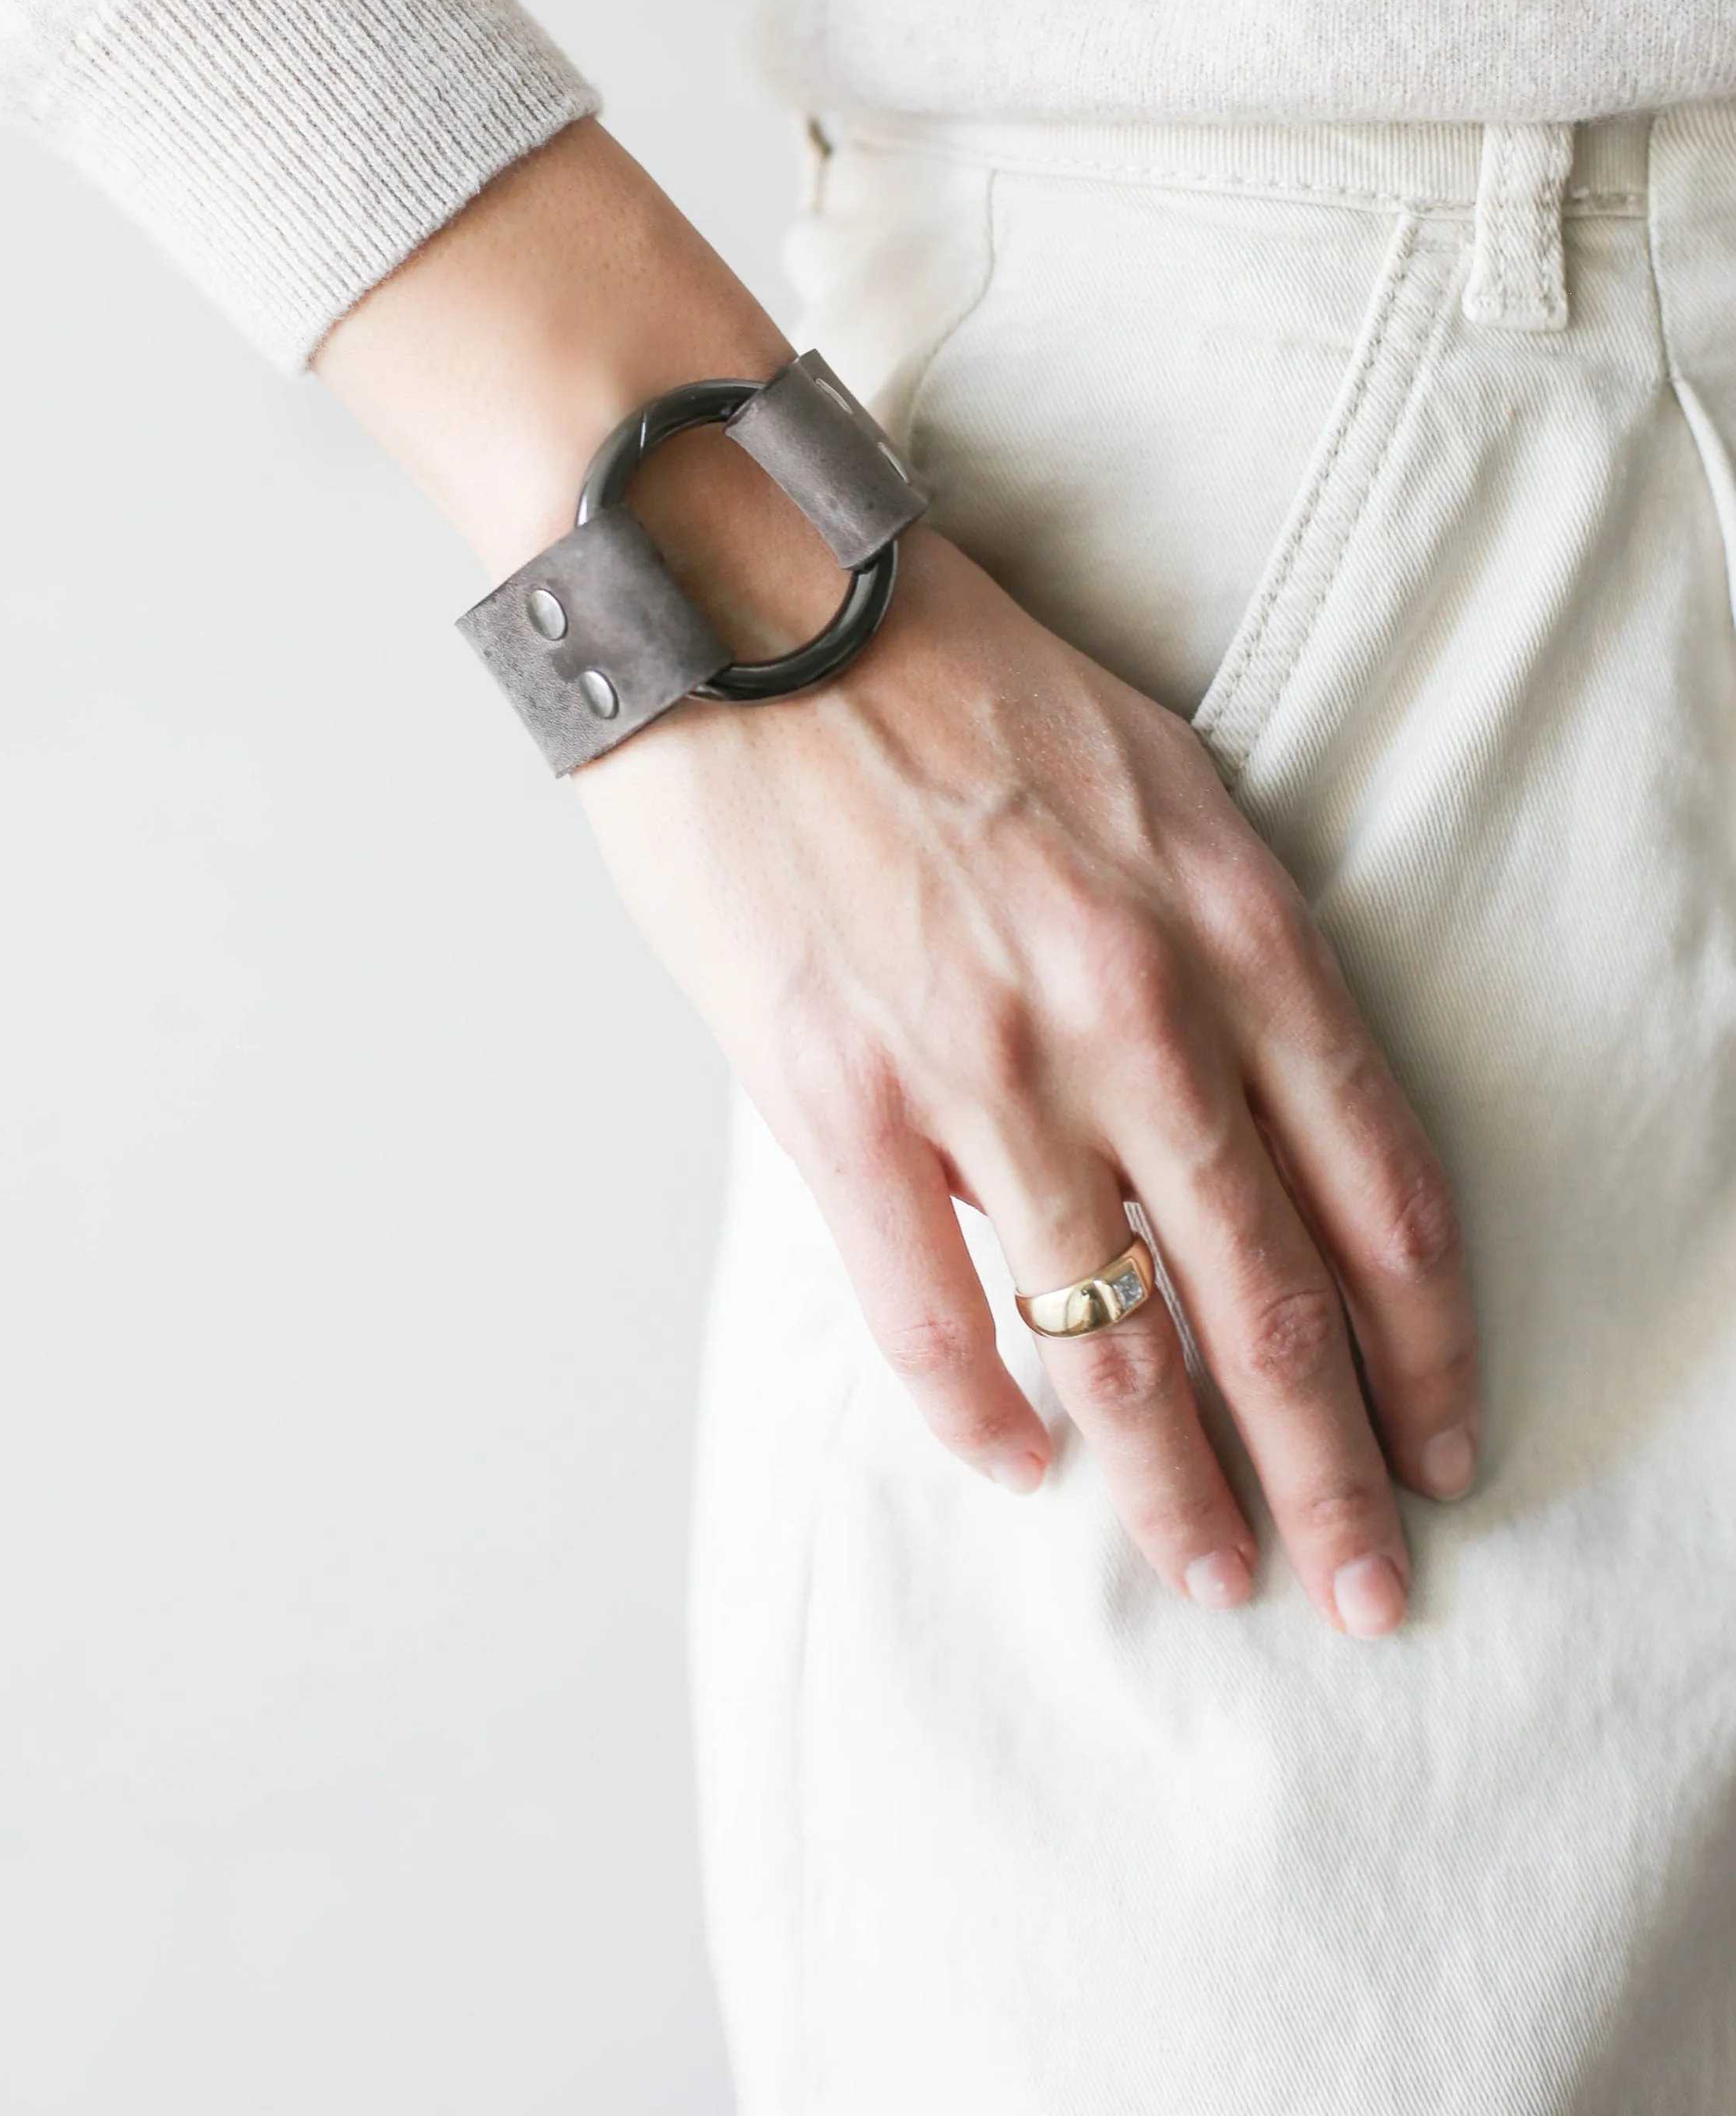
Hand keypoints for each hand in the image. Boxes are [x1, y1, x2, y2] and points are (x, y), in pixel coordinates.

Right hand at [577, 522, 1479, 1635]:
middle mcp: (1134, 1014)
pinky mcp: (840, 1098)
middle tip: (1367, 1586)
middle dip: (1334, 1466)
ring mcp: (985, 1067)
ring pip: (1116, 1341)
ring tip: (1213, 1568)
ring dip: (1176, 1483)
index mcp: (1232, 926)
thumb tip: (1230, 1131)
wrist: (745, 603)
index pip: (1377, 1185)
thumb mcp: (1154, 785)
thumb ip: (1218, 957)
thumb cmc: (949, 681)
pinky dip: (986, 1418)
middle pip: (1272, 1298)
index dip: (1424, 1343)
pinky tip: (1021, 1466)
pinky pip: (933, 1316)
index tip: (1444, 1445)